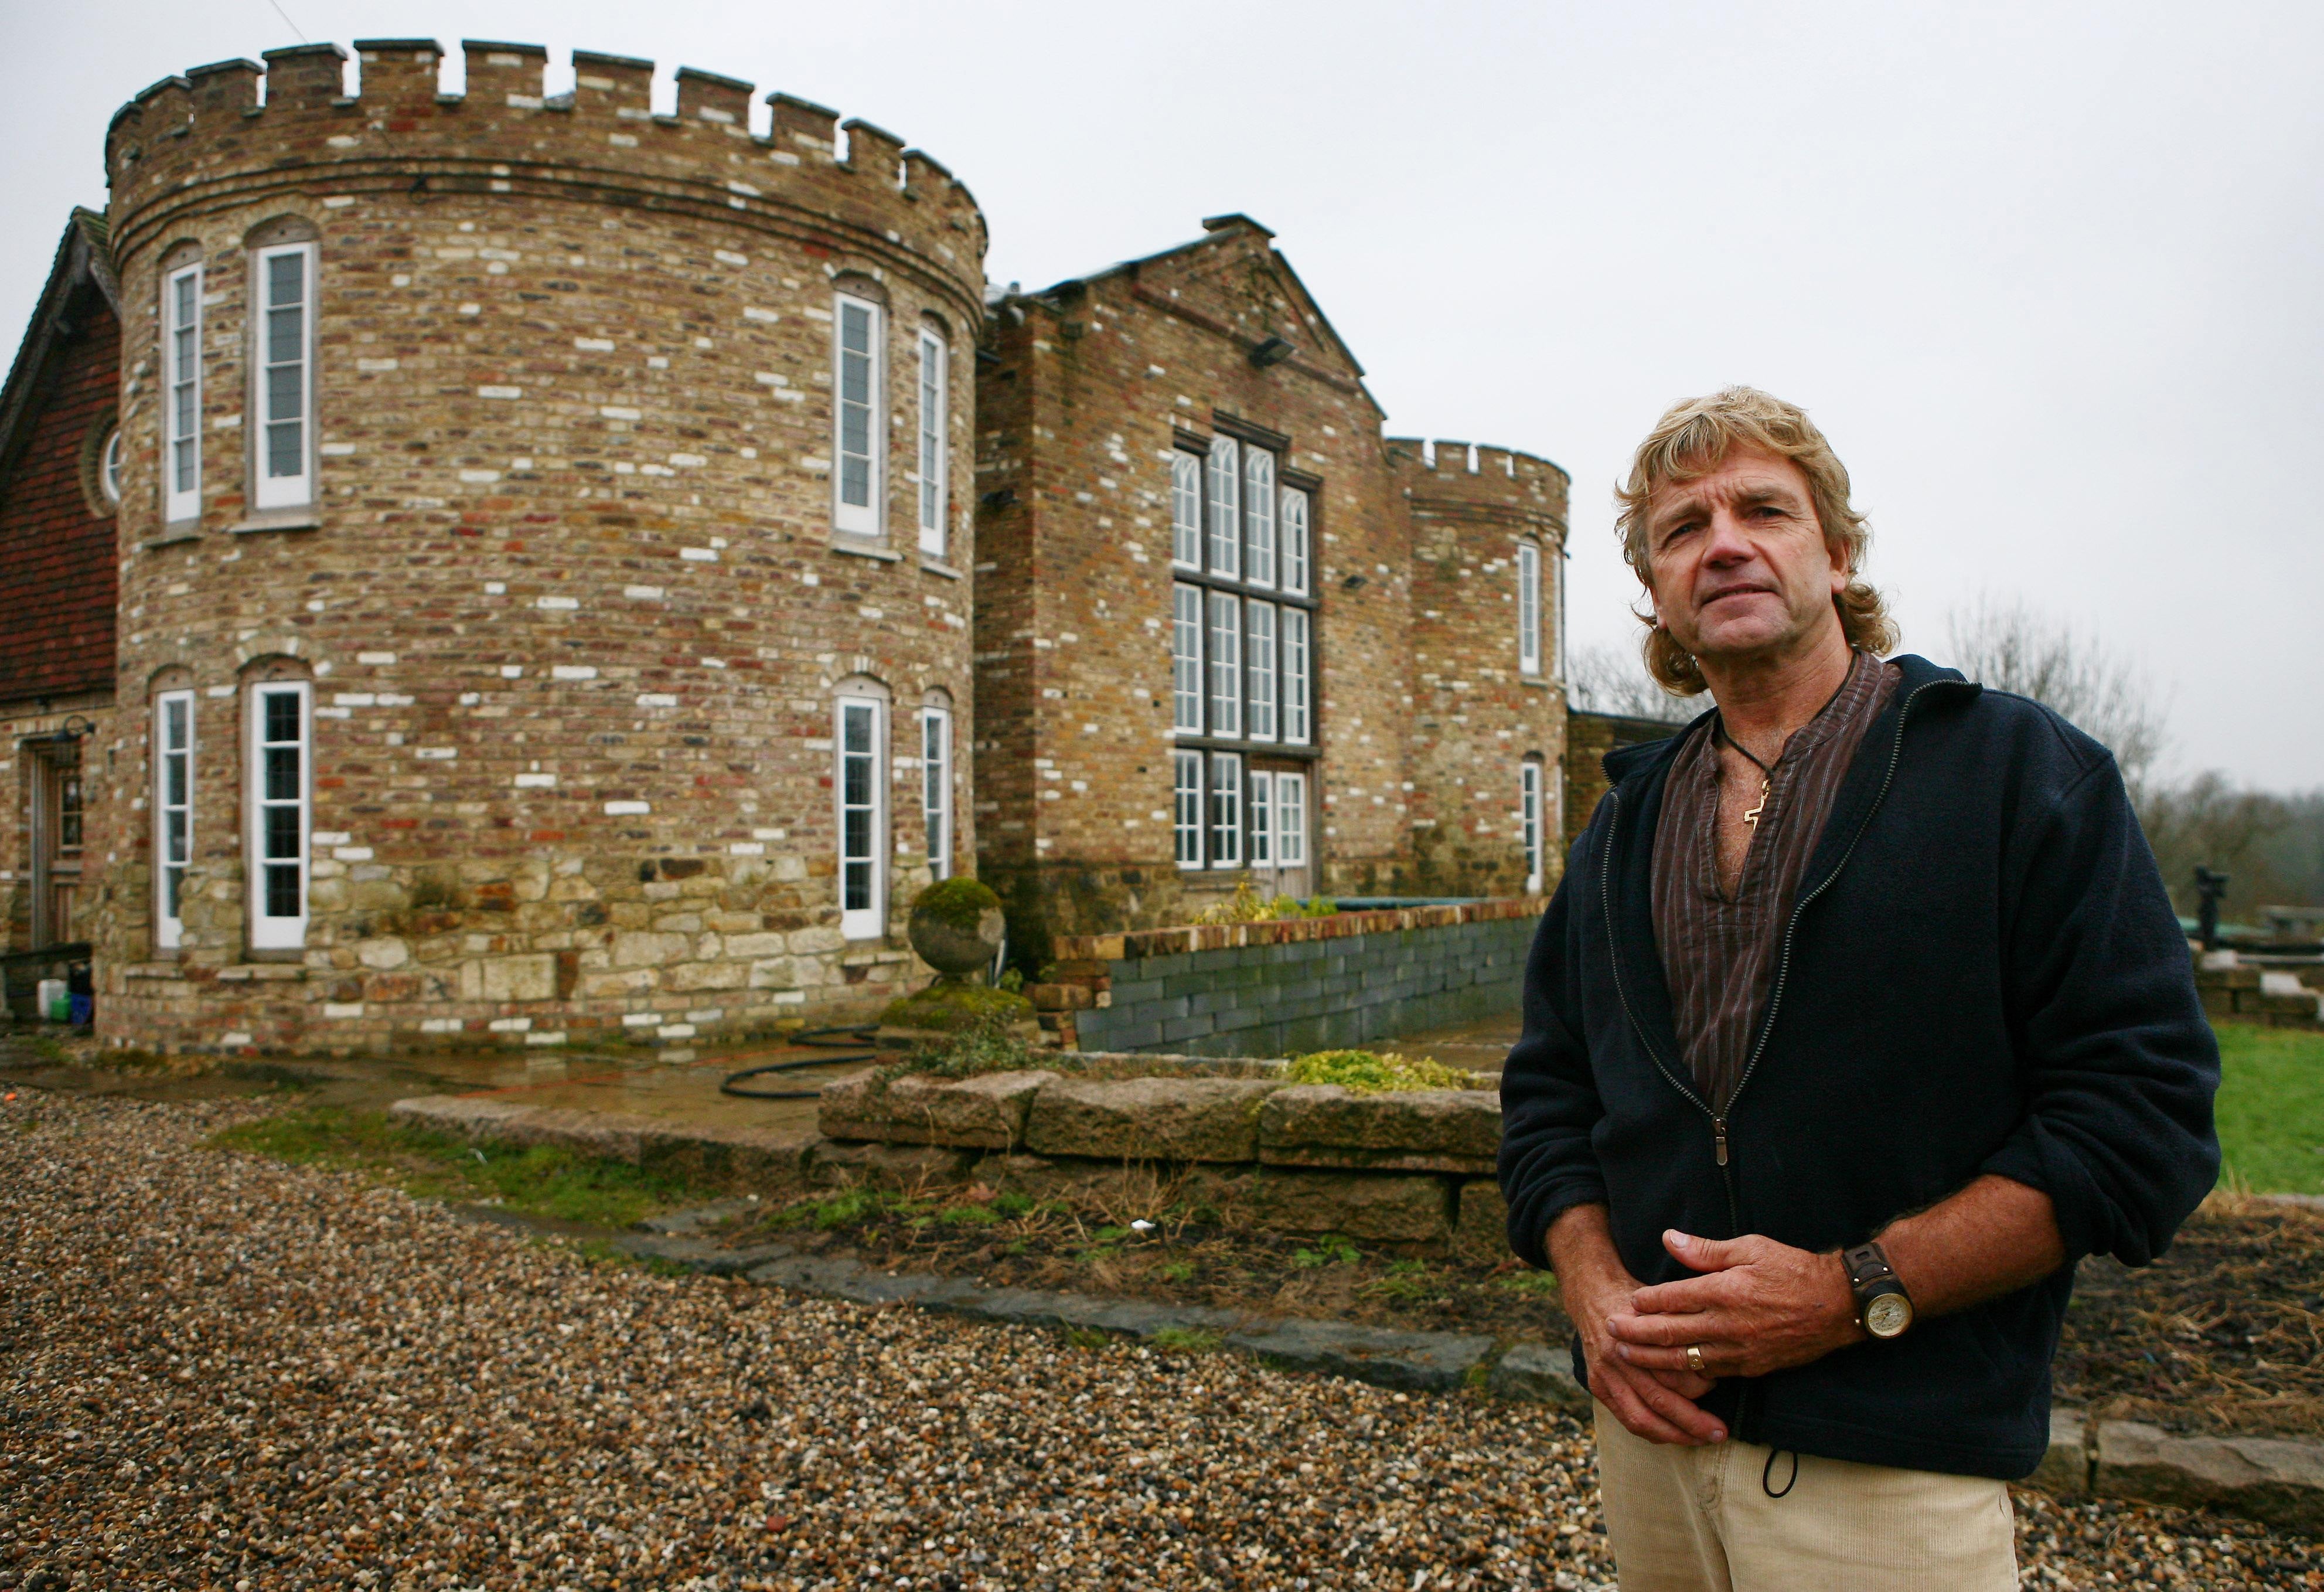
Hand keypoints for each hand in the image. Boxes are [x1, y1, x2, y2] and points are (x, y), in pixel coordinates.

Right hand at [1567, 1265, 1725, 1444]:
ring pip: (1641, 1418)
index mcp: (1636, 1335)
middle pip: (1659, 1400)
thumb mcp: (1660, 1302)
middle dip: (1692, 1422)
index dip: (1699, 1385)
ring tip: (1700, 1440)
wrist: (1591, 1292)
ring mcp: (1604, 1375)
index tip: (1720, 1386)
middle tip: (1720, 1432)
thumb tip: (1717, 1353)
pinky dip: (1650, 1432)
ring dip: (1673, 1435)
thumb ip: (1680, 1326)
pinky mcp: (1597, 1385)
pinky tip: (1672, 1436)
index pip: (1672, 1372)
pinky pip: (1625, 1419)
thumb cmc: (1635, 1298)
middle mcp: (1619, 1358)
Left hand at [1605, 1229, 1861, 1379]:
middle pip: (1670, 1333)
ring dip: (1652, 1359)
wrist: (1837, 1305)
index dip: (1645, 1303)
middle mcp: (1727, 1324)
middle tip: (1611, 1332)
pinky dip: (1685, 1373)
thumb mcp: (1750, 1248)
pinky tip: (1669, 1372)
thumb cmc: (1793, 1270)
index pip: (1672, 1299)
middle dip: (1636, 1335)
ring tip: (1627, 1356)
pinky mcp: (1752, 1367)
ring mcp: (1739, 1350)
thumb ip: (1706, 1250)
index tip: (1625, 1302)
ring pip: (1685, 1359)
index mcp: (1724, 1291)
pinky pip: (1711, 1373)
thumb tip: (1670, 1239)